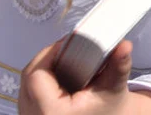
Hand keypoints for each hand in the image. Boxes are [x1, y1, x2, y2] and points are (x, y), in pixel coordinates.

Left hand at [18, 40, 150, 114]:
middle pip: (29, 77)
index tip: (68, 43)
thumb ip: (118, 66)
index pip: (37, 75)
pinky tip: (56, 75)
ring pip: (26, 84)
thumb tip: (124, 45)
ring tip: (63, 59)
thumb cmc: (108, 111)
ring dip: (43, 68)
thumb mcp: (114, 89)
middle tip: (68, 48)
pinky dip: (41, 80)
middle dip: (47, 58)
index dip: (50, 54)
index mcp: (52, 112)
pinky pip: (27, 92)